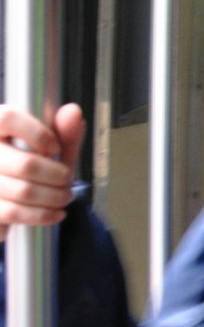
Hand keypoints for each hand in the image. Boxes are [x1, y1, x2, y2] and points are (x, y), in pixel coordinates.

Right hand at [0, 103, 85, 237]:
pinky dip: (42, 215)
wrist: (10, 198)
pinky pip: (13, 213)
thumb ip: (63, 132)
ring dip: (55, 198)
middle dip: (58, 177)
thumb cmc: (31, 167)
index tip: (55, 148)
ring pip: (23, 191)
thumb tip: (73, 112)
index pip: (7, 118)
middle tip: (67, 180)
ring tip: (65, 196)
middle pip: (25, 164)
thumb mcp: (50, 148)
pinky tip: (55, 213)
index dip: (38, 134)